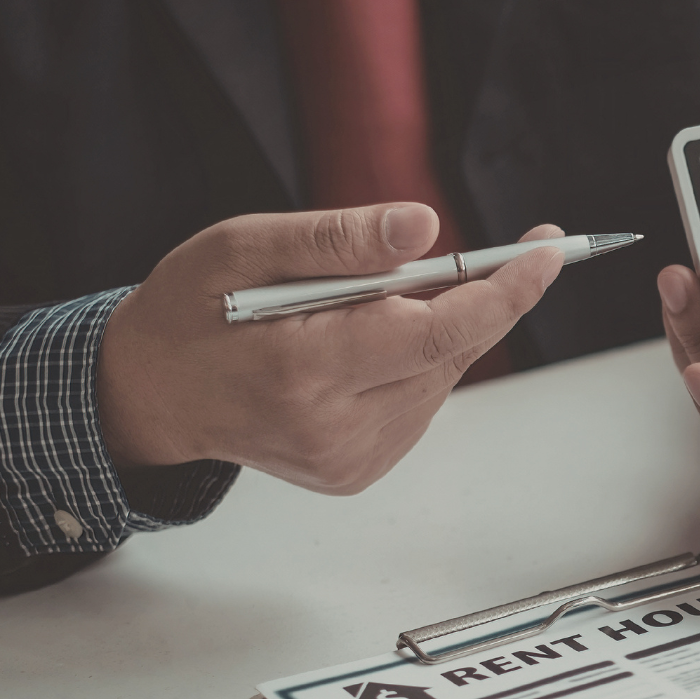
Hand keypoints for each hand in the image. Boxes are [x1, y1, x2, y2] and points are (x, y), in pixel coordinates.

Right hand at [97, 203, 563, 492]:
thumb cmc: (190, 311)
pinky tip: (366, 343)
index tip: (549, 248)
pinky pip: (418, 402)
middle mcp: (334, 428)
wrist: (150, 394)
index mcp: (304, 369)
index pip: (438, 331)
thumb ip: (337, 239)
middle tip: (474, 252)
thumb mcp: (244, 247)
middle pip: (450, 352)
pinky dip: (413, 362)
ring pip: (440, 376)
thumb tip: (426, 227)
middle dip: (473, 296)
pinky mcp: (356, 471)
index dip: (505, 289)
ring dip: (434, 329)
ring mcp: (348, 459)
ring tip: (372, 302)